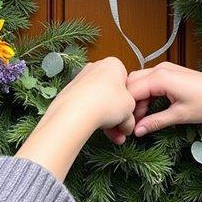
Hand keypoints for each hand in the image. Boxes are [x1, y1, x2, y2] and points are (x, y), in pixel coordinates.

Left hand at [16, 58, 134, 180]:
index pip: (127, 84)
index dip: (130, 103)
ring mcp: (81, 80)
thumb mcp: (130, 110)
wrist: (76, 112)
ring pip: (100, 103)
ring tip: (113, 136)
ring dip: (108, 121)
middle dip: (118, 116)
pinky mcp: (70, 93)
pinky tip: (99, 131)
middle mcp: (95, 68)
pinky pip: (87, 106)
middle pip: (112, 95)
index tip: (130, 116)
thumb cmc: (105, 103)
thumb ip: (131, 117)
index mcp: (113, 65)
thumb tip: (127, 126)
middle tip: (122, 129)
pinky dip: (93, 118)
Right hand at [127, 61, 201, 136]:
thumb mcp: (179, 115)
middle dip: (130, 103)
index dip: (127, 109)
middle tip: (132, 123)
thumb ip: (155, 122)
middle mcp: (160, 69)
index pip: (131, 91)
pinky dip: (146, 95)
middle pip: (131, 83)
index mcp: (160, 77)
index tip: (126, 126)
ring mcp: (165, 69)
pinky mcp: (170, 72)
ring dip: (137, 100)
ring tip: (141, 120)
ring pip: (139, 82)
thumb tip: (137, 132)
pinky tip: (148, 110)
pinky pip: (150, 81)